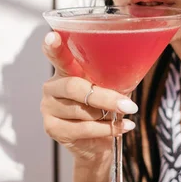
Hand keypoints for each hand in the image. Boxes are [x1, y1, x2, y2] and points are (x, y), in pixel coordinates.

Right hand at [40, 32, 137, 162]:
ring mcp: (48, 107)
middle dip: (105, 98)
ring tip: (123, 116)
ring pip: (82, 110)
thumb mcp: (108, 87)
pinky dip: (107, 129)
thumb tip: (132, 66)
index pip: (56, 54)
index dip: (53, 46)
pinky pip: (83, 128)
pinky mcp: (51, 128)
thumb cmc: (103, 109)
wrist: (96, 145)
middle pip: (74, 87)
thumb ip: (110, 76)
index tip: (52, 36)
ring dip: (108, 115)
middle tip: (129, 106)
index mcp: (65, 69)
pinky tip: (122, 127)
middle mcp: (51, 86)